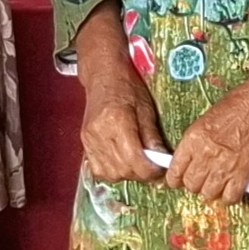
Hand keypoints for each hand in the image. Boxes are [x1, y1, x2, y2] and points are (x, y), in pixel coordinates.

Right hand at [80, 66, 167, 182]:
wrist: (102, 74)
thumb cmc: (127, 87)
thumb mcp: (146, 109)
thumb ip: (153, 137)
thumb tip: (163, 162)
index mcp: (117, 121)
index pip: (135, 160)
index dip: (152, 171)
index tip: (161, 168)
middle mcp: (99, 132)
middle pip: (123, 170)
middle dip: (142, 174)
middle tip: (153, 167)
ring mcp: (89, 139)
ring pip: (111, 174)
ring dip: (127, 174)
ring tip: (137, 163)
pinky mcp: (85, 142)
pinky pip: (98, 170)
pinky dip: (112, 172)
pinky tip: (121, 162)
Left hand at [167, 81, 248, 203]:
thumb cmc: (236, 107)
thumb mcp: (204, 121)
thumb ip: (195, 143)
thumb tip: (189, 160)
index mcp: (192, 139)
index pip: (175, 170)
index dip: (175, 179)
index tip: (176, 181)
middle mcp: (205, 155)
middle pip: (191, 185)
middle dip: (194, 184)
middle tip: (200, 179)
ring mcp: (224, 167)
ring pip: (209, 194)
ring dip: (212, 190)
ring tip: (216, 182)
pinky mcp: (243, 175)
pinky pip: (230, 197)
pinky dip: (230, 196)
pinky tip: (231, 188)